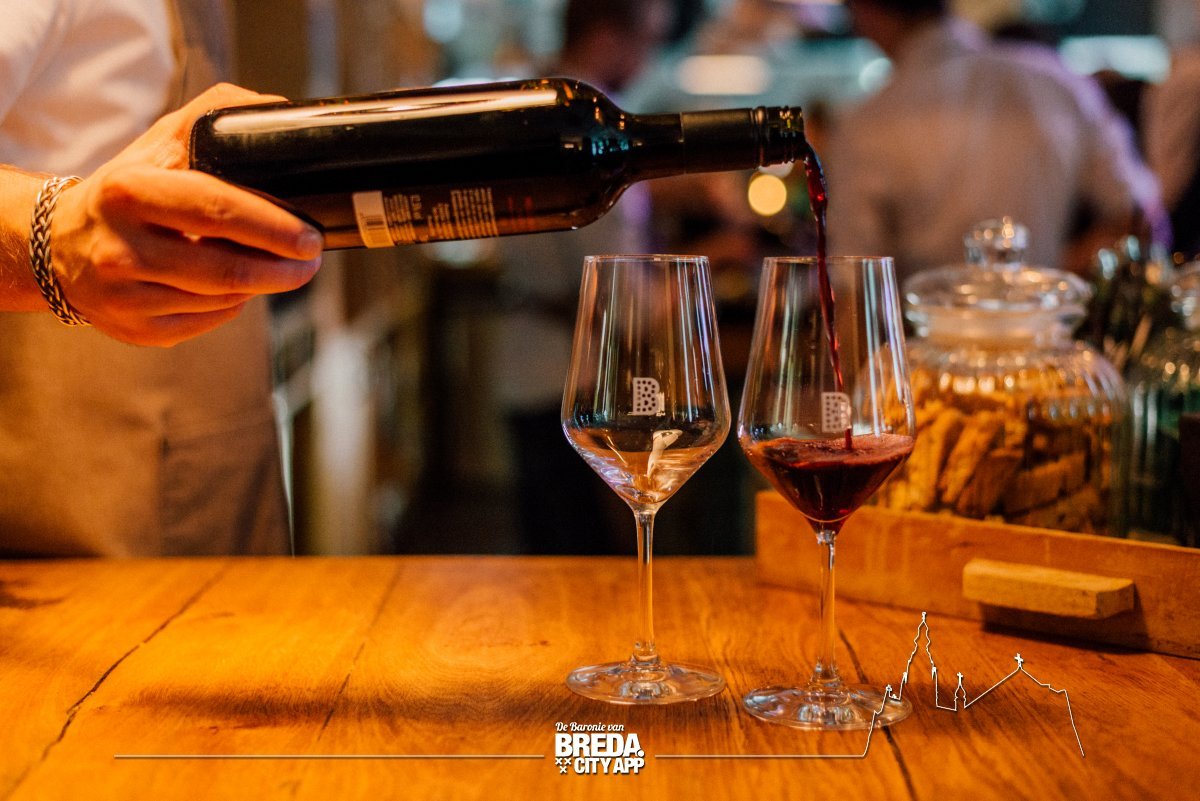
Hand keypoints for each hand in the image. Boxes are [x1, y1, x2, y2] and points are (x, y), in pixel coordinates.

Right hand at [50, 83, 322, 346]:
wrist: (56, 243)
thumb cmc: (126, 190)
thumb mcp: (159, 141)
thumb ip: (216, 115)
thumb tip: (279, 111)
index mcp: (129, 192)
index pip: (216, 210)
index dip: (273, 226)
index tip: (310, 235)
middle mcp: (120, 249)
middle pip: (226, 269)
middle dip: (284, 267)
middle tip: (312, 258)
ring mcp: (126, 296)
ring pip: (224, 299)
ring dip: (264, 285)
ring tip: (284, 268)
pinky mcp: (136, 330)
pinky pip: (209, 321)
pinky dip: (233, 302)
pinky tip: (237, 286)